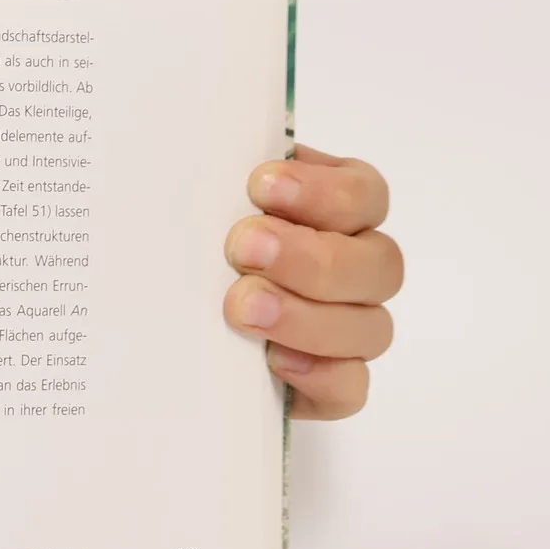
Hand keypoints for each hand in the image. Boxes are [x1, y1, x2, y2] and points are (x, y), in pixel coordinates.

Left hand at [223, 145, 400, 420]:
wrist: (172, 320)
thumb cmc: (199, 241)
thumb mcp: (207, 202)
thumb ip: (221, 184)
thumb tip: (202, 160)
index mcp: (338, 211)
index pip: (363, 195)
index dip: (321, 192)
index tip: (260, 185)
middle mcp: (357, 269)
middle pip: (377, 264)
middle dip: (310, 257)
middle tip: (245, 248)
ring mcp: (351, 329)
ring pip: (369, 328)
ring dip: (306, 316)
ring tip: (244, 307)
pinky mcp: (330, 383)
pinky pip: (350, 388)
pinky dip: (318, 375)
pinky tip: (274, 359)